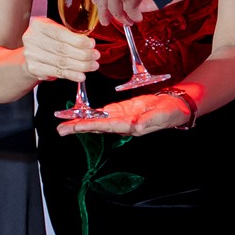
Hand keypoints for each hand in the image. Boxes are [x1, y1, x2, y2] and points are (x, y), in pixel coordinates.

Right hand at [21, 16, 100, 83]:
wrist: (31, 55)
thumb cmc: (47, 41)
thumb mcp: (55, 31)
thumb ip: (69, 35)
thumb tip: (89, 44)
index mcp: (38, 25)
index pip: (60, 33)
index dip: (78, 40)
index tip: (91, 44)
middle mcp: (31, 38)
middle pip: (62, 48)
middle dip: (83, 54)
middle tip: (95, 56)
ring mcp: (31, 54)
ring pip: (61, 62)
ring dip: (81, 66)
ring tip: (92, 65)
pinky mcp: (33, 68)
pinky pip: (57, 72)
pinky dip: (71, 75)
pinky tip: (81, 75)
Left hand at [57, 89, 194, 136]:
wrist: (175, 106)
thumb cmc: (170, 112)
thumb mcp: (162, 115)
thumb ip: (149, 121)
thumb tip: (137, 128)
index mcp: (130, 125)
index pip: (105, 126)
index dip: (89, 125)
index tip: (74, 126)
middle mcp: (121, 123)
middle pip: (96, 125)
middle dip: (77, 126)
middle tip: (60, 128)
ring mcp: (120, 117)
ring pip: (96, 120)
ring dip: (80, 120)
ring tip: (63, 122)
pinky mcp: (121, 110)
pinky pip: (102, 113)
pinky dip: (90, 113)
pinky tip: (79, 114)